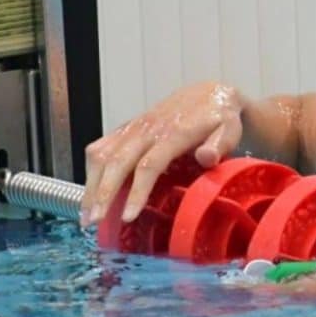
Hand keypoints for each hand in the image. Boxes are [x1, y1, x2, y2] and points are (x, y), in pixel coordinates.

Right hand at [81, 82, 243, 225]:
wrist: (208, 94)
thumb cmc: (220, 118)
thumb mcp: (230, 130)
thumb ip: (220, 144)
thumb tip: (206, 158)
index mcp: (173, 133)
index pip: (149, 164)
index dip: (137, 191)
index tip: (127, 217)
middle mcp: (148, 129)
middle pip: (117, 161)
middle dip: (102, 192)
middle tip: (93, 222)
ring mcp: (134, 128)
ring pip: (102, 154)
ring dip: (91, 185)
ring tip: (86, 215)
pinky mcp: (127, 128)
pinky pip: (100, 146)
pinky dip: (90, 170)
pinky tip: (89, 193)